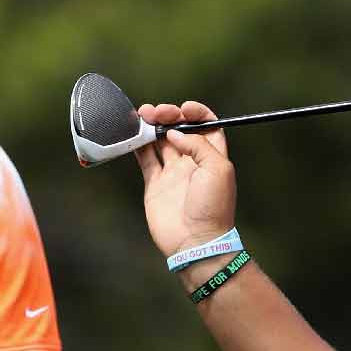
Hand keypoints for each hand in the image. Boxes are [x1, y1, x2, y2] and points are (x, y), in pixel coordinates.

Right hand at [135, 100, 238, 255]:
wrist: (196, 241)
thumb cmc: (213, 207)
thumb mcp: (217, 168)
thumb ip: (198, 144)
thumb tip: (176, 133)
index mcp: (212, 156)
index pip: (206, 125)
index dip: (196, 113)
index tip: (184, 109)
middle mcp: (192, 161)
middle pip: (180, 129)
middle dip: (168, 116)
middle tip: (157, 113)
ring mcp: (173, 172)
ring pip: (160, 140)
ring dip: (151, 126)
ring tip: (141, 116)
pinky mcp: (155, 183)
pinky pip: (145, 159)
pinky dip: (137, 145)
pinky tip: (132, 134)